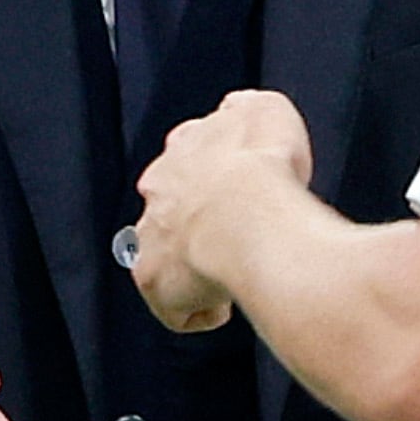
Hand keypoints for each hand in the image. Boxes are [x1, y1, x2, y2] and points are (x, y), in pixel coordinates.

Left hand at [131, 89, 316, 333]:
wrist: (250, 214)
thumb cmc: (263, 167)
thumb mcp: (269, 110)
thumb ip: (253, 109)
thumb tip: (245, 109)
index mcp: (184, 150)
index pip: (187, 162)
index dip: (214, 183)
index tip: (238, 196)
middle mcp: (158, 191)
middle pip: (168, 209)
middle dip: (197, 224)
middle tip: (235, 238)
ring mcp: (150, 237)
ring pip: (166, 256)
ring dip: (195, 267)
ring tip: (230, 276)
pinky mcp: (154, 282)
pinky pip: (174, 307)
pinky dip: (199, 311)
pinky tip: (225, 305)